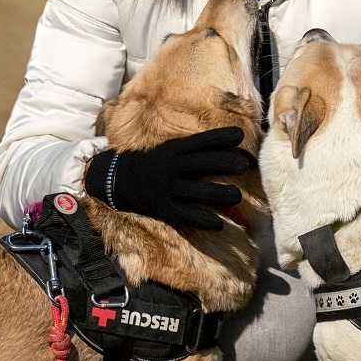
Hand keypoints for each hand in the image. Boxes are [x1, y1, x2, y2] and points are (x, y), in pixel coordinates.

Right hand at [84, 126, 255, 229]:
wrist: (116, 179)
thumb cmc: (152, 162)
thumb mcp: (169, 149)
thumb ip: (194, 150)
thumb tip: (227, 146)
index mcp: (173, 149)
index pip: (200, 142)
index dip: (219, 138)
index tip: (239, 136)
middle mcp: (170, 166)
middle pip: (201, 164)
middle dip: (224, 163)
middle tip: (244, 165)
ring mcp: (165, 188)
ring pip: (196, 191)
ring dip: (218, 193)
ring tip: (237, 195)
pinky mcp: (162, 208)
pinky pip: (185, 215)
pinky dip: (202, 220)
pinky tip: (219, 224)